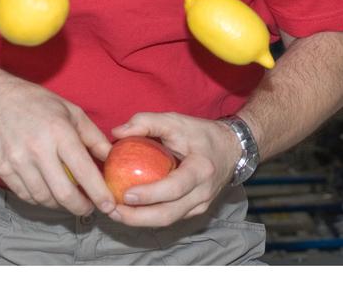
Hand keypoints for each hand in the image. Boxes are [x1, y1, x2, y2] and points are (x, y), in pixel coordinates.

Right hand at [0, 70, 113, 216]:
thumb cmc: (36, 102)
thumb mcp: (71, 111)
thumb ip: (93, 136)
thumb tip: (111, 158)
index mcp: (59, 131)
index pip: (83, 170)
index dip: (98, 192)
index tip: (108, 205)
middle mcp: (38, 148)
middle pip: (63, 193)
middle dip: (80, 207)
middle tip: (89, 208)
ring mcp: (17, 160)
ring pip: (43, 198)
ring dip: (60, 205)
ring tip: (69, 199)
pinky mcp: (2, 169)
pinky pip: (25, 195)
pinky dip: (40, 199)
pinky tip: (48, 192)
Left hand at [105, 112, 240, 227]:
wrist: (231, 149)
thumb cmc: (200, 134)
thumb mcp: (175, 121)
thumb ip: (146, 122)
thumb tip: (117, 132)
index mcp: (201, 169)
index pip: (174, 188)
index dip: (149, 195)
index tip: (125, 194)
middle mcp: (203, 192)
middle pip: (167, 214)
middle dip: (137, 217)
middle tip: (112, 210)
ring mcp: (200, 205)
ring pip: (167, 221)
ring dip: (139, 221)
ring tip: (115, 213)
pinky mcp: (195, 210)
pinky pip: (170, 217)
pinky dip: (148, 217)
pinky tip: (130, 211)